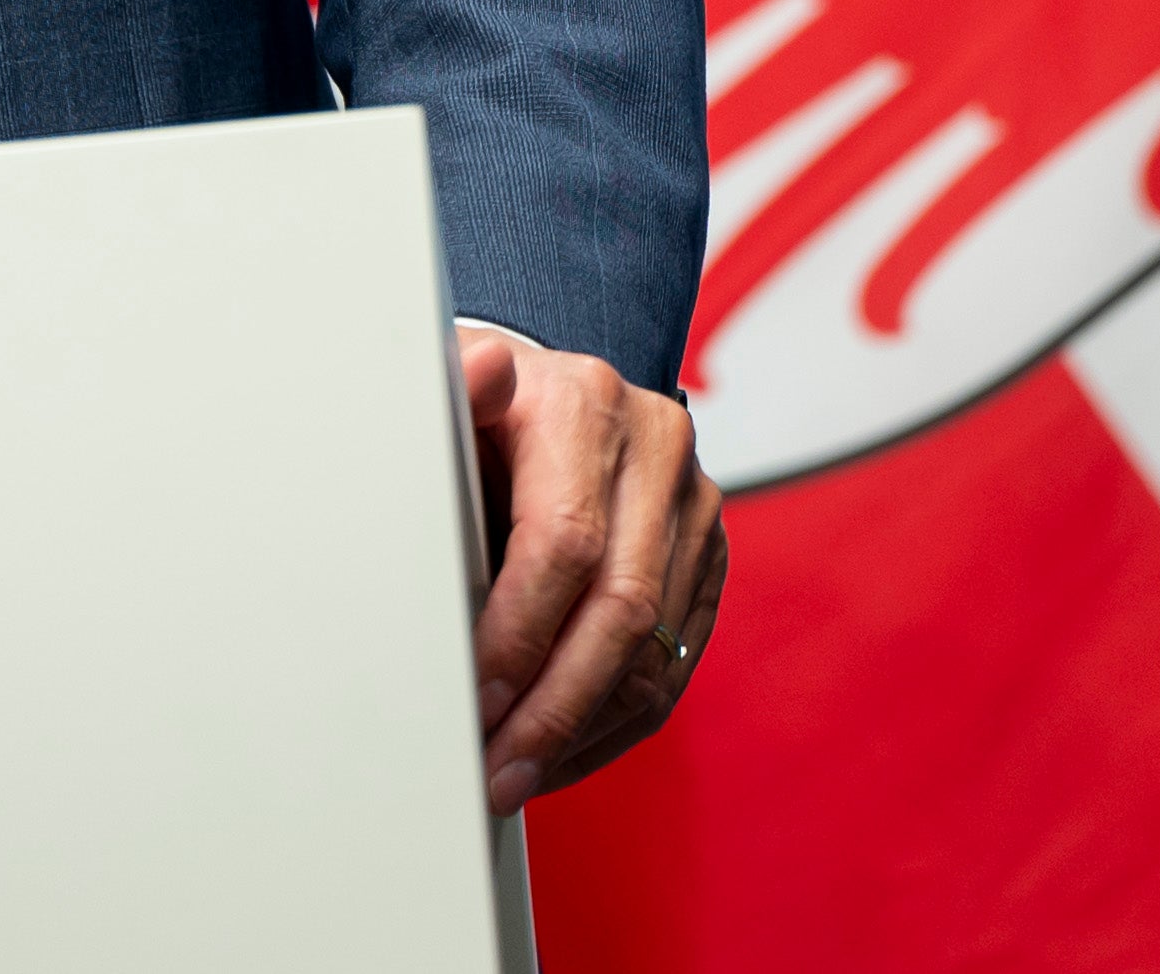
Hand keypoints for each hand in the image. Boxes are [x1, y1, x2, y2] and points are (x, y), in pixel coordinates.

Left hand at [455, 319, 724, 812]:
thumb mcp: (450, 393)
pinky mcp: (712, 556)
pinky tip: (563, 750)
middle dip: (554, 706)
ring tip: (518, 772)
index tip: (475, 696)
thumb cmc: (484, 403)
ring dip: (583, 728)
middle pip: (622, 609)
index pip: (565, 541)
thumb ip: (448, 404)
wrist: (558, 387)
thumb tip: (463, 387)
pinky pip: (675, 661)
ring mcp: (696, 506)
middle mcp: (657, 452)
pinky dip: (615, 719)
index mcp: (586, 404)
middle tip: (496, 767)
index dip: (520, 631)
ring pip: (655, 650)